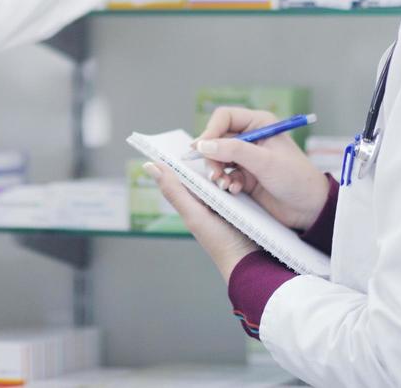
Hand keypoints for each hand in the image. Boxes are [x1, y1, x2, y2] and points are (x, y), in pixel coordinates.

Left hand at [144, 162, 259, 280]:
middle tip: (218, 167)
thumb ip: (173, 190)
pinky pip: (243, 181)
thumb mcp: (194, 215)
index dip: (187, 155)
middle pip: (208, 168)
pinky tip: (246, 179)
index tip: (190, 140)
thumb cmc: (220, 242)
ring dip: (231, 172)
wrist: (252, 260)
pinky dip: (244, 178)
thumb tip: (148, 165)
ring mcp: (229, 198)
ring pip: (227, 172)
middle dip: (213, 163)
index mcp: (193, 198)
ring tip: (232, 185)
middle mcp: (209, 196)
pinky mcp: (246, 199)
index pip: (186, 169)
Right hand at [195, 107, 330, 231]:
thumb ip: (234, 151)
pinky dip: (226, 182)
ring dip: (217, 171)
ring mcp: (248, 158)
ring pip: (219, 158)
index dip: (210, 131)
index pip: (225, 117)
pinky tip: (234, 190)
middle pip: (217, 139)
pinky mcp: (246, 176)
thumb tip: (204, 145)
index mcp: (260, 123)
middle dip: (212, 156)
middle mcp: (251, 138)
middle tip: (214, 173)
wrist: (310, 208)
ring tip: (223, 184)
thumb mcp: (265, 162)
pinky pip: (226, 174)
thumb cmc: (296, 179)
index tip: (200, 148)